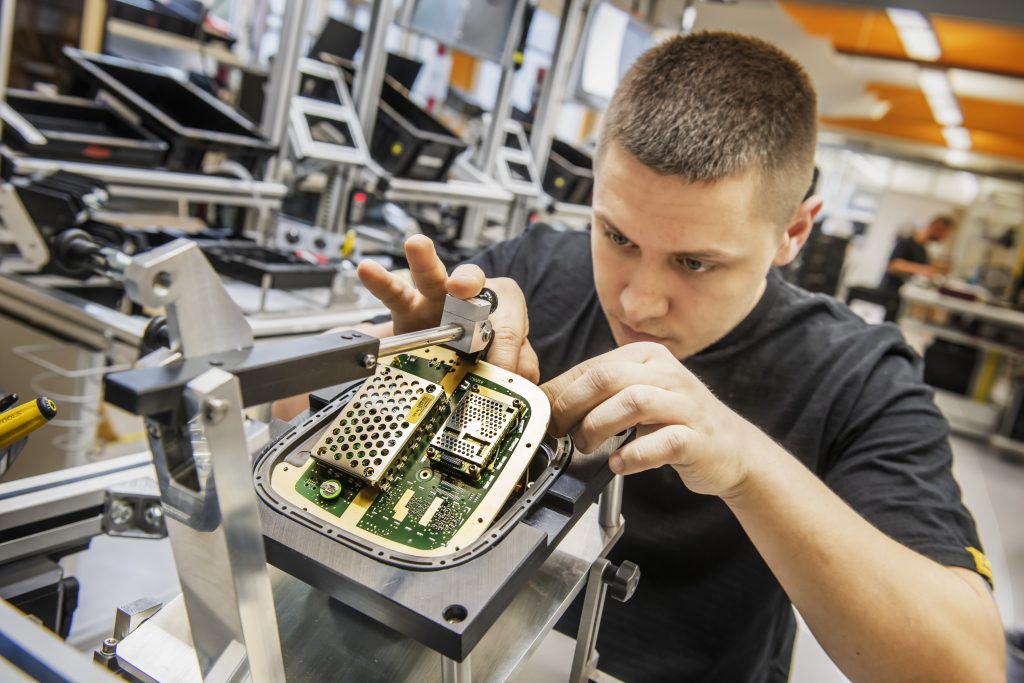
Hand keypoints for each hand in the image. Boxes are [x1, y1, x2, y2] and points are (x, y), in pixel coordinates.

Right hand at [357, 235, 539, 381]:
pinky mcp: (409, 308)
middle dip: (469, 284)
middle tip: (462, 286)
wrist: (457, 351)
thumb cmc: (487, 343)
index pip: (507, 329)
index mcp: (503, 304)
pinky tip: (367, 270)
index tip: (501, 377)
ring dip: (424, 259)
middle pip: (472, 281)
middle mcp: (469, 296)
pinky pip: (394, 293)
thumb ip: (521, 359)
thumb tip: (521, 375)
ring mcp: (436, 298)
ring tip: (416, 244)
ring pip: (431, 275)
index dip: (505, 356)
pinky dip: (380, 282)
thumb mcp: (511, 353)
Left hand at [542, 342, 769, 497]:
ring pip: (633, 402)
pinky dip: (634, 456)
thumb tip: (547, 401)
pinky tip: (620, 465)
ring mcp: (686, 405)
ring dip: (599, 427)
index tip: (542, 415)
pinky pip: (663, 442)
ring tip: (587, 446)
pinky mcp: (699, 438)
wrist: (734, 450)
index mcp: (648, 357)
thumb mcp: (637, 397)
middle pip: (608, 378)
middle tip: (559, 431)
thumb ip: (600, 395)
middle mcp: (668, 375)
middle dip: (573, 406)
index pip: (593, 366)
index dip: (561, 391)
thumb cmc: (676, 423)